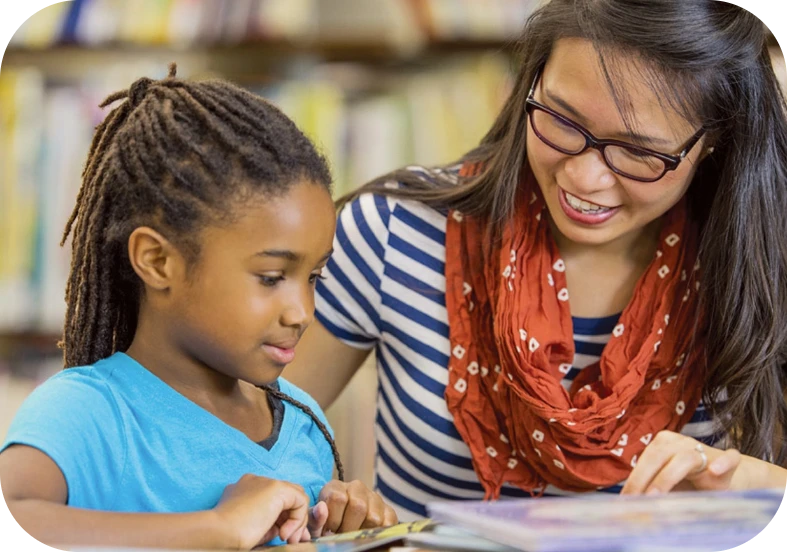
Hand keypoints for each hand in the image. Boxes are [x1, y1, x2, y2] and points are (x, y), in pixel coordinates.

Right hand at [213, 474, 311, 547]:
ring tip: (287, 539)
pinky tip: (283, 533)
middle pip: (286, 496)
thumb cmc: (231, 536)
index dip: (282, 519)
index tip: (284, 537)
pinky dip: (297, 519)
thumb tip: (288, 530)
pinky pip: (300, 500)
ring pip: (295, 497)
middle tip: (291, 540)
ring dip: (296, 521)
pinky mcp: (276, 488)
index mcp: (245, 489)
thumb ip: (270, 525)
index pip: (273, 500)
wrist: (220, 532)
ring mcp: (266, 482)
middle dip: (293, 519)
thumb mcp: (254, 529)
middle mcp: (257, 481)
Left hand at [308, 479, 397, 535]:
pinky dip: (377, 533)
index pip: (337, 498)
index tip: (328, 530)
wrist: (342, 528)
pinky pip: (387, 523)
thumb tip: (322, 509)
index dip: (332, 520)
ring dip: (362, 531)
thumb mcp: (316, 522)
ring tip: (353, 535)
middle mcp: (357, 487)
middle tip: (342, 535)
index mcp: (336, 487)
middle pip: (358, 506)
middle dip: (347, 527)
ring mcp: (374, 498)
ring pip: (373, 517)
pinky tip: (366, 535)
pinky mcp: (388, 511)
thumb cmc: (326, 525)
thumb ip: (315, 517)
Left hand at [621, 431, 741, 494]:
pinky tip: (715, 471)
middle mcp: (681, 442)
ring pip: (685, 458)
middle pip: (658, 456)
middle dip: (645, 478)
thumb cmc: (690, 481)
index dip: (635, 479)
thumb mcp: (668, 483)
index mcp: (663, 444)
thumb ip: (651, 488)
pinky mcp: (729, 459)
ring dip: (668, 476)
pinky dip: (723, 463)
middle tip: (637, 499)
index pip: (646, 459)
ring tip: (656, 494)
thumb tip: (629, 504)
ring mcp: (705, 449)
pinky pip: (728, 457)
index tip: (626, 499)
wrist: (728, 476)